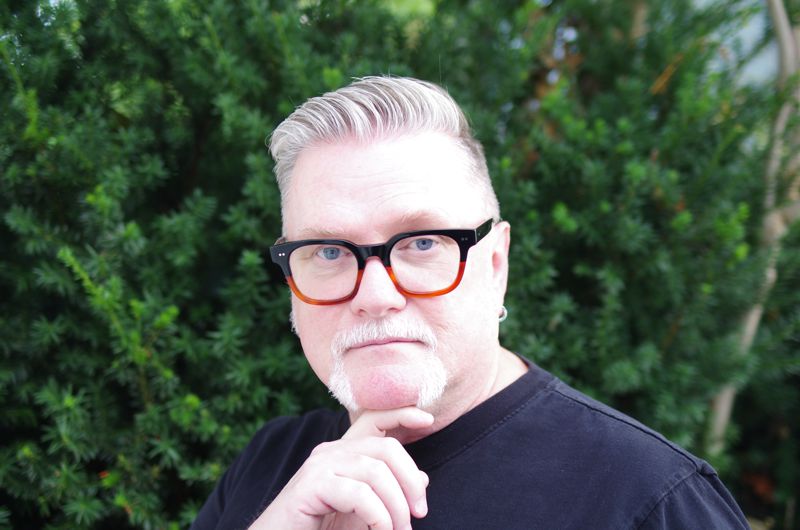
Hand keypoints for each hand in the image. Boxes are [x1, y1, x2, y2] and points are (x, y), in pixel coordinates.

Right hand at [247, 407, 433, 529]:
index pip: (373, 419)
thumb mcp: (364, 512)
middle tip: (418, 514)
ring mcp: (318, 467)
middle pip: (385, 448)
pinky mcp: (310, 487)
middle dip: (410, 481)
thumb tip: (422, 477)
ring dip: (396, 507)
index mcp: (342, 452)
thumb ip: (388, 493)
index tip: (428, 421)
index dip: (401, 413)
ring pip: (376, 472)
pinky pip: (358, 494)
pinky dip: (378, 517)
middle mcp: (330, 452)